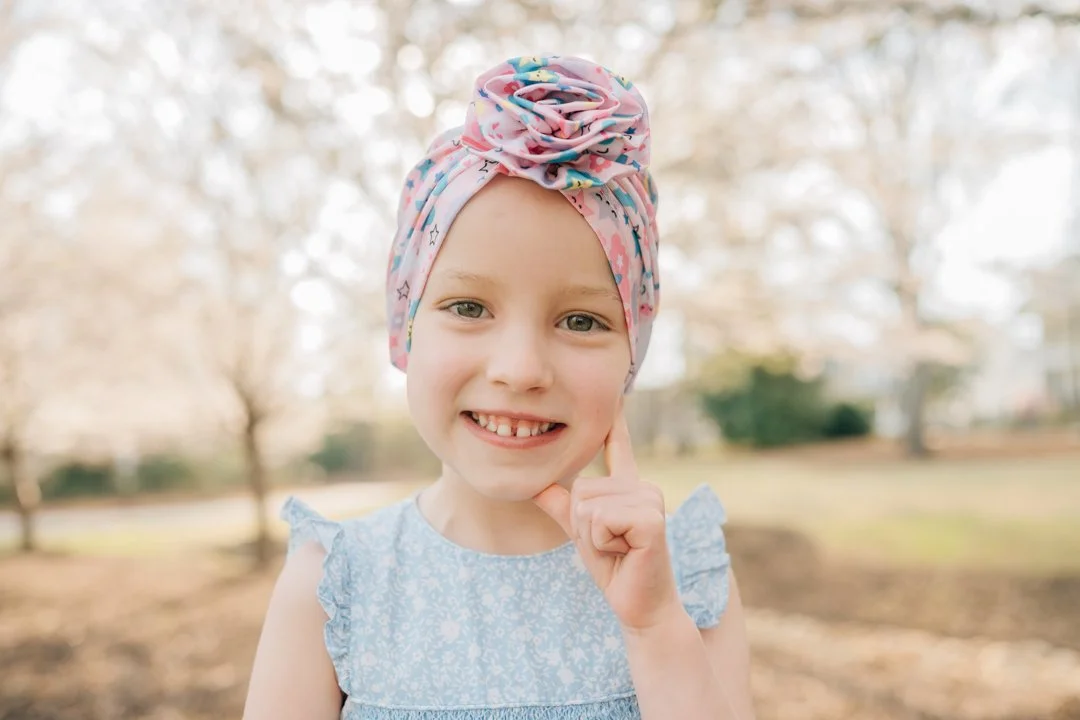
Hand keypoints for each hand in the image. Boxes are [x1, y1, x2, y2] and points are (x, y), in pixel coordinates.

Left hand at [532, 407, 681, 630]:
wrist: (638, 603)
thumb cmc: (614, 566)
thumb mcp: (580, 532)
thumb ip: (561, 506)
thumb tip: (534, 484)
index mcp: (627, 487)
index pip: (618, 447)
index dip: (616, 422)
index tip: (618, 394)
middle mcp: (641, 486)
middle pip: (580, 489)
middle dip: (583, 525)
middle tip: (611, 544)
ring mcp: (649, 499)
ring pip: (586, 506)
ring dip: (593, 537)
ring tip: (619, 548)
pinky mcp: (651, 518)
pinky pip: (600, 520)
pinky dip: (603, 544)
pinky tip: (627, 553)